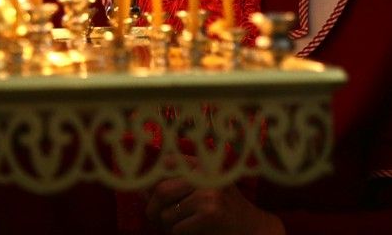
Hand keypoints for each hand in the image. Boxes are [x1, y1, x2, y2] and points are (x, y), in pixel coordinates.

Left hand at [144, 176, 283, 234]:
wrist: (252, 228)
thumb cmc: (222, 209)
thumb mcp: (200, 190)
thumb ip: (173, 187)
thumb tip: (140, 190)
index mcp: (203, 163)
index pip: (167, 163)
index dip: (152, 181)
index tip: (147, 194)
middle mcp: (206, 174)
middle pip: (161, 190)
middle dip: (152, 209)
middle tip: (154, 219)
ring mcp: (209, 192)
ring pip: (167, 214)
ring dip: (167, 226)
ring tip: (179, 227)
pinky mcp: (210, 213)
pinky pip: (178, 229)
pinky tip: (192, 232)